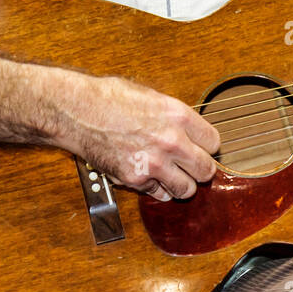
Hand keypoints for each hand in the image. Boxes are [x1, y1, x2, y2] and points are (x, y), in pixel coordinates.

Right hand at [50, 72, 220, 200]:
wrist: (78, 111)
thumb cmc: (110, 98)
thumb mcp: (153, 97)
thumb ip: (175, 117)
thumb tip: (190, 130)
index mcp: (179, 116)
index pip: (214, 142)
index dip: (208, 146)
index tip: (202, 148)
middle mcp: (172, 141)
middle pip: (206, 170)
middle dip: (201, 170)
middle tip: (192, 167)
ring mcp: (154, 163)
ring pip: (187, 189)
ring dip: (183, 185)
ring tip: (175, 177)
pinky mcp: (135, 179)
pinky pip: (158, 194)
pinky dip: (156, 190)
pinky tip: (151, 178)